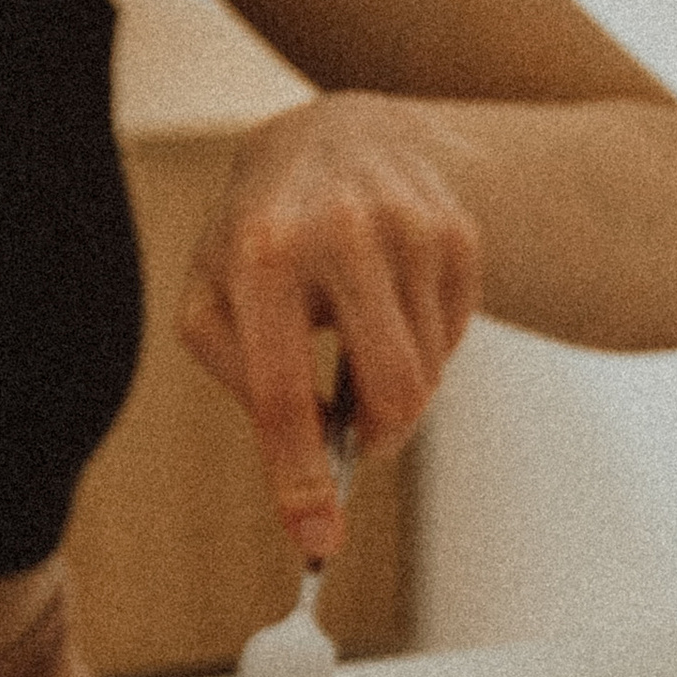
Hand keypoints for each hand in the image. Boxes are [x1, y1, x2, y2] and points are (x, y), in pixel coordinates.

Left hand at [179, 98, 482, 559]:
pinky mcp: (461, 235)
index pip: (284, 392)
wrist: (343, 136)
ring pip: (428, 377)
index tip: (318, 540)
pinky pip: (455, 344)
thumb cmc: (262, 237)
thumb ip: (245, 388)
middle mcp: (343, 233)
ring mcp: (412, 229)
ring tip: (358, 339)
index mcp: (262, 253)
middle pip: (392, 394)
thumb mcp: (215, 297)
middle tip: (356, 438)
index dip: (301, 477)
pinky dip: (424, 349)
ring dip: (394, 389)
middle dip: (377, 438)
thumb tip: (308, 493)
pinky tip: (392, 302)